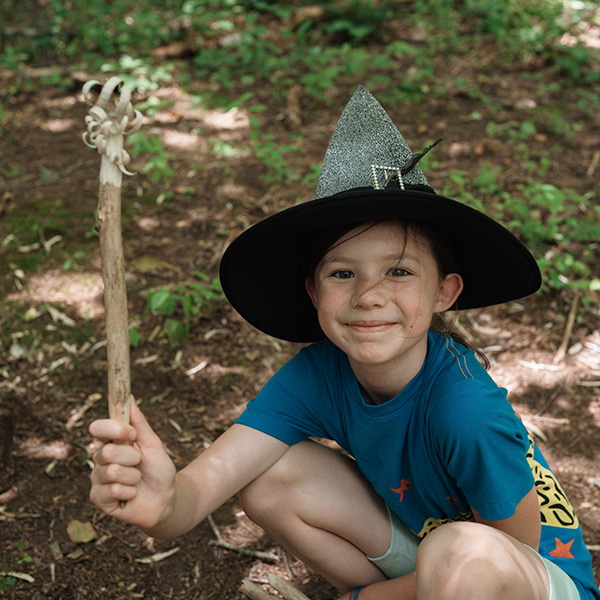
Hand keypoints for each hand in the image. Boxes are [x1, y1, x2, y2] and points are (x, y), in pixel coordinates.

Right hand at [89, 401, 176, 530]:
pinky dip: (129, 491)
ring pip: (111, 471)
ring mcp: (98, 479)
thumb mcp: (152, 443)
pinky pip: (112, 490)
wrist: (166, 499)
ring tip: (137, 480)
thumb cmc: (159, 470)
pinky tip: (131, 494)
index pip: (97, 428)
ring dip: (133, 476)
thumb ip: (139, 422)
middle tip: (139, 463)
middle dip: (131, 457)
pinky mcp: (98, 499)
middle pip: (107, 450)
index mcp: (111, 442)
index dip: (114, 429)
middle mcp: (101, 459)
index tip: (132, 433)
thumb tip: (129, 397)